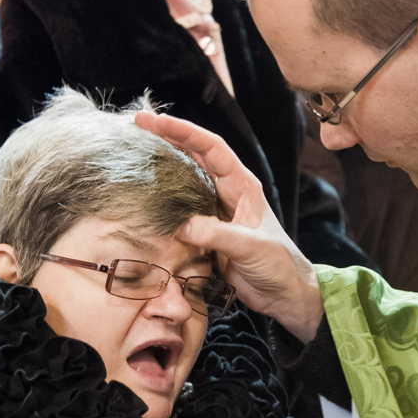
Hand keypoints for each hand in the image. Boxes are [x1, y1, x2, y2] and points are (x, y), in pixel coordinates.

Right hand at [135, 110, 322, 341]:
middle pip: (194, 157)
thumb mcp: (251, 247)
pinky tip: (144, 200)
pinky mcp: (206, 235)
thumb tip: (183, 225)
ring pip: (184, 181)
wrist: (284, 296)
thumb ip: (218, 235)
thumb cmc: (279, 265)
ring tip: (133, 155)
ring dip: (162, 168)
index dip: (183, 131)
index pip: (211, 147)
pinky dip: (162, 203)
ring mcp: (215, 213)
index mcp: (243, 186)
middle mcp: (227, 193)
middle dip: (166, 139)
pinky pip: (180, 212)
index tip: (155, 121)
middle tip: (136, 127)